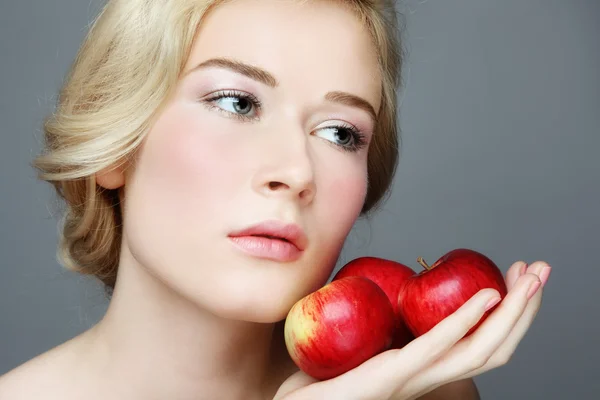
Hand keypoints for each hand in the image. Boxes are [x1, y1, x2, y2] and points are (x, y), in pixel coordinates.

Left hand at [273, 260, 549, 399]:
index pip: (479, 343)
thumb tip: (382, 295)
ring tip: (530, 279)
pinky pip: (436, 348)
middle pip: (492, 346)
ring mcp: (412, 379)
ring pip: (478, 349)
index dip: (505, 314)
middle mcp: (427, 377)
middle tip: (541, 270)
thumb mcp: (359, 347)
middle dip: (523, 308)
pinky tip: (485, 298)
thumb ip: (379, 328)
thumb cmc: (320, 380)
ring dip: (511, 312)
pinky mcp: (391, 375)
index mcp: (422, 369)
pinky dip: (465, 322)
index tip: (514, 278)